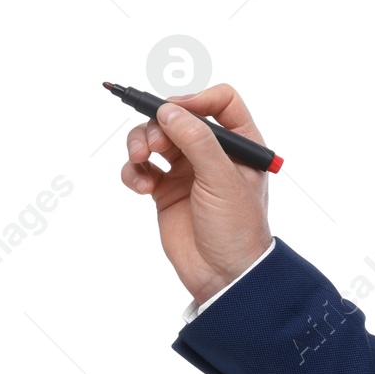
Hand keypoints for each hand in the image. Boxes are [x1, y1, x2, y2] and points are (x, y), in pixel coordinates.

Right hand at [120, 84, 272, 303]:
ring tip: (139, 160)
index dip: (197, 99)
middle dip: (159, 125)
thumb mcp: (223, 180)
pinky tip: (140, 185)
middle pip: (178, 117)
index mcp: (240, 145)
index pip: (222, 102)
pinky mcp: (165, 189)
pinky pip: (141, 167)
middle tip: (152, 146)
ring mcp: (188, 170)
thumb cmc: (237, 228)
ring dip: (140, 143)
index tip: (174, 111)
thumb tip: (170, 110)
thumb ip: (198, 142)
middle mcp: (213, 153)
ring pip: (154, 138)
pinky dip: (134, 170)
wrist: (223, 274)